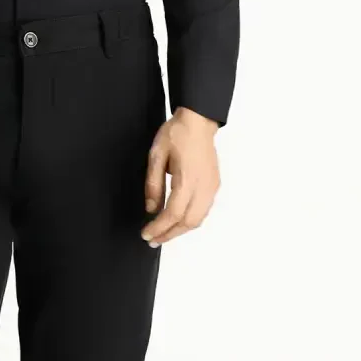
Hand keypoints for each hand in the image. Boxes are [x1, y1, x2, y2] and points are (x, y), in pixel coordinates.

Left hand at [140, 107, 220, 246]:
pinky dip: (190, 220)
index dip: (159, 228)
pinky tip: (178, 219)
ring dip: (180, 230)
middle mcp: (203, 186)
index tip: (146, 234)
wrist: (198, 121)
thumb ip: (153, 183)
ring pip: (198, 219)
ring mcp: (211, 187)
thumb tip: (151, 208)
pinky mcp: (214, 185)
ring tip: (164, 233)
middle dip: (169, 235)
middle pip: (188, 222)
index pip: (173, 213)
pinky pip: (204, 210)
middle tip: (153, 239)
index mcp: (187, 179)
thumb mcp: (156, 155)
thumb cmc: (177, 133)